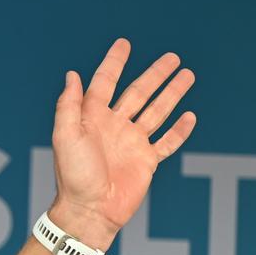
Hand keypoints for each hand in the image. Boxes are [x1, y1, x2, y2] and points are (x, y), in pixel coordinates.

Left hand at [48, 38, 195, 248]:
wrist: (90, 211)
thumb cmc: (73, 176)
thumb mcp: (65, 137)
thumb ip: (68, 106)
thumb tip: (72, 75)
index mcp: (92, 118)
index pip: (105, 83)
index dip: (114, 63)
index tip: (124, 43)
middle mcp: (114, 127)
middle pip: (139, 93)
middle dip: (155, 74)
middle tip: (172, 57)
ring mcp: (132, 144)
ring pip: (157, 112)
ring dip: (172, 94)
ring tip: (188, 75)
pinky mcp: (146, 162)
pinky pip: (167, 142)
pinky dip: (179, 130)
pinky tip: (190, 116)